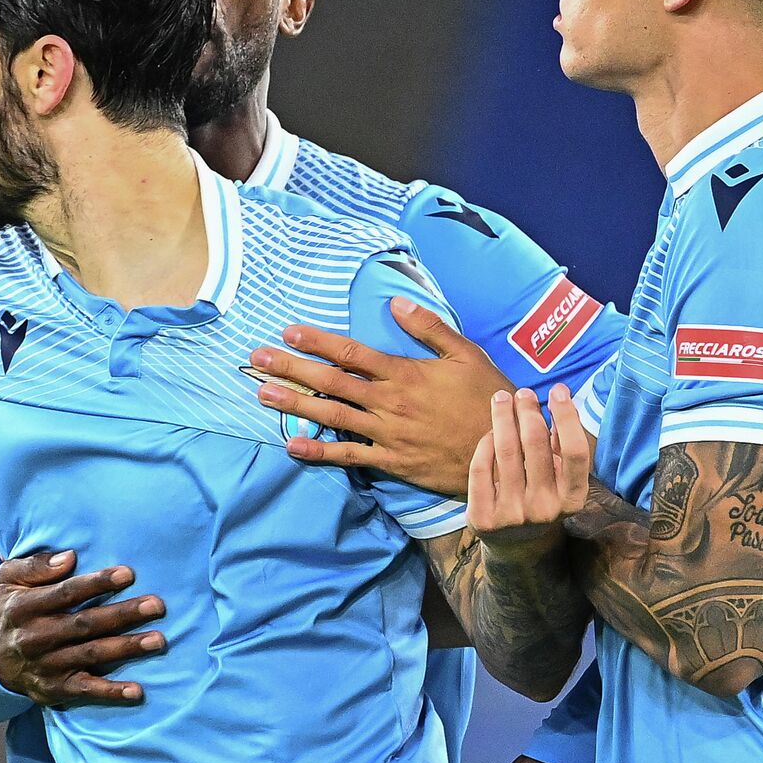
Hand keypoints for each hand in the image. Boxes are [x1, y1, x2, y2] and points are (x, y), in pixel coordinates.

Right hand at [0, 550, 167, 706]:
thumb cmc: (12, 609)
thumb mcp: (9, 579)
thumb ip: (35, 566)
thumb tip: (70, 557)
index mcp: (24, 607)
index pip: (66, 593)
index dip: (97, 583)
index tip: (129, 574)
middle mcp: (35, 638)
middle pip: (85, 624)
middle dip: (123, 614)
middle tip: (157, 605)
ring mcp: (47, 666)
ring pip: (92, 655)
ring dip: (127, 648)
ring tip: (158, 640)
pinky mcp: (56, 689)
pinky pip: (86, 691)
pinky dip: (112, 693)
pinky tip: (138, 691)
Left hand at [249, 297, 511, 496]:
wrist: (504, 450)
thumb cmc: (486, 399)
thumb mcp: (466, 354)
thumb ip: (430, 327)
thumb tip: (396, 301)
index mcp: (404, 373)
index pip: (351, 353)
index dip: (317, 341)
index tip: (288, 332)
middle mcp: (389, 402)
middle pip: (332, 381)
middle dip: (292, 368)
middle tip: (257, 358)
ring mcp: (387, 434)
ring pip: (333, 416)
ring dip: (295, 404)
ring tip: (262, 393)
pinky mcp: (390, 461)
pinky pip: (349, 456)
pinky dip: (320, 451)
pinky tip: (292, 444)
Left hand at [467, 386, 591, 551]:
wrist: (517, 545)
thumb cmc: (542, 496)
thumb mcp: (561, 478)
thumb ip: (561, 444)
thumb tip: (561, 395)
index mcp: (572, 498)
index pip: (575, 452)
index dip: (568, 417)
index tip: (559, 390)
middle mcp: (545, 508)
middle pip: (535, 444)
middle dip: (528, 410)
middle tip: (523, 392)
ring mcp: (512, 514)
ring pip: (505, 451)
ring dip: (503, 417)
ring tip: (501, 399)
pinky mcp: (483, 518)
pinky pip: (480, 468)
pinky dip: (485, 444)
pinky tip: (490, 431)